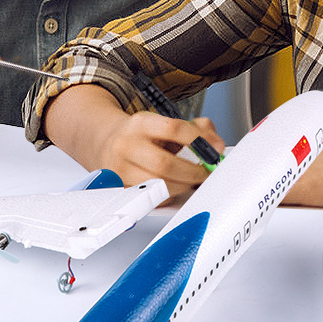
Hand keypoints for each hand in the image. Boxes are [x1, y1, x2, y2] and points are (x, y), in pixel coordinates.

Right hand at [44, 84, 225, 198]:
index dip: (199, 140)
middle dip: (193, 172)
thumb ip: (195, 129)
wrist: (106, 143)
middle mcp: (126, 145)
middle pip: (165, 164)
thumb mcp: (163, 123)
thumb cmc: (141, 136)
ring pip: (158, 184)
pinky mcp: (121, 188)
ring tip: (190, 180)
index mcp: (140, 124)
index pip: (174, 128)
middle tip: (205, 172)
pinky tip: (174, 186)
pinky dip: (169, 194)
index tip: (215, 150)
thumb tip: (216, 145)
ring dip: (182, 185)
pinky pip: (152, 197)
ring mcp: (120, 169)